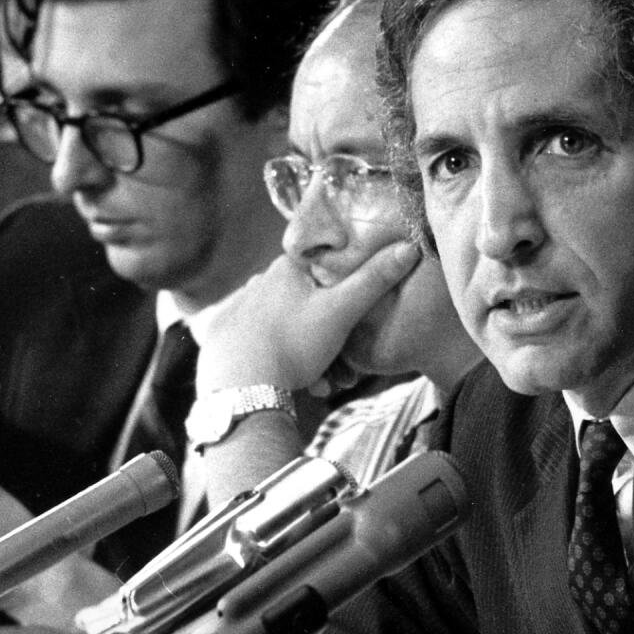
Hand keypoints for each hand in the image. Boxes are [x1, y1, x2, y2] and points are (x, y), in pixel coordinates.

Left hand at [194, 241, 420, 394]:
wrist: (241, 386)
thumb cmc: (294, 344)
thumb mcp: (342, 311)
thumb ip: (374, 280)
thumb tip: (409, 247)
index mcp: (286, 268)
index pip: (325, 270)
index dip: (346, 298)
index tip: (354, 325)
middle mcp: (258, 281)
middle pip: (308, 306)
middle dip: (330, 338)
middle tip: (342, 370)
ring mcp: (239, 309)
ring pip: (289, 329)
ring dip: (311, 356)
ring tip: (321, 384)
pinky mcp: (224, 336)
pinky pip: (265, 344)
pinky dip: (283, 362)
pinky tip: (294, 384)